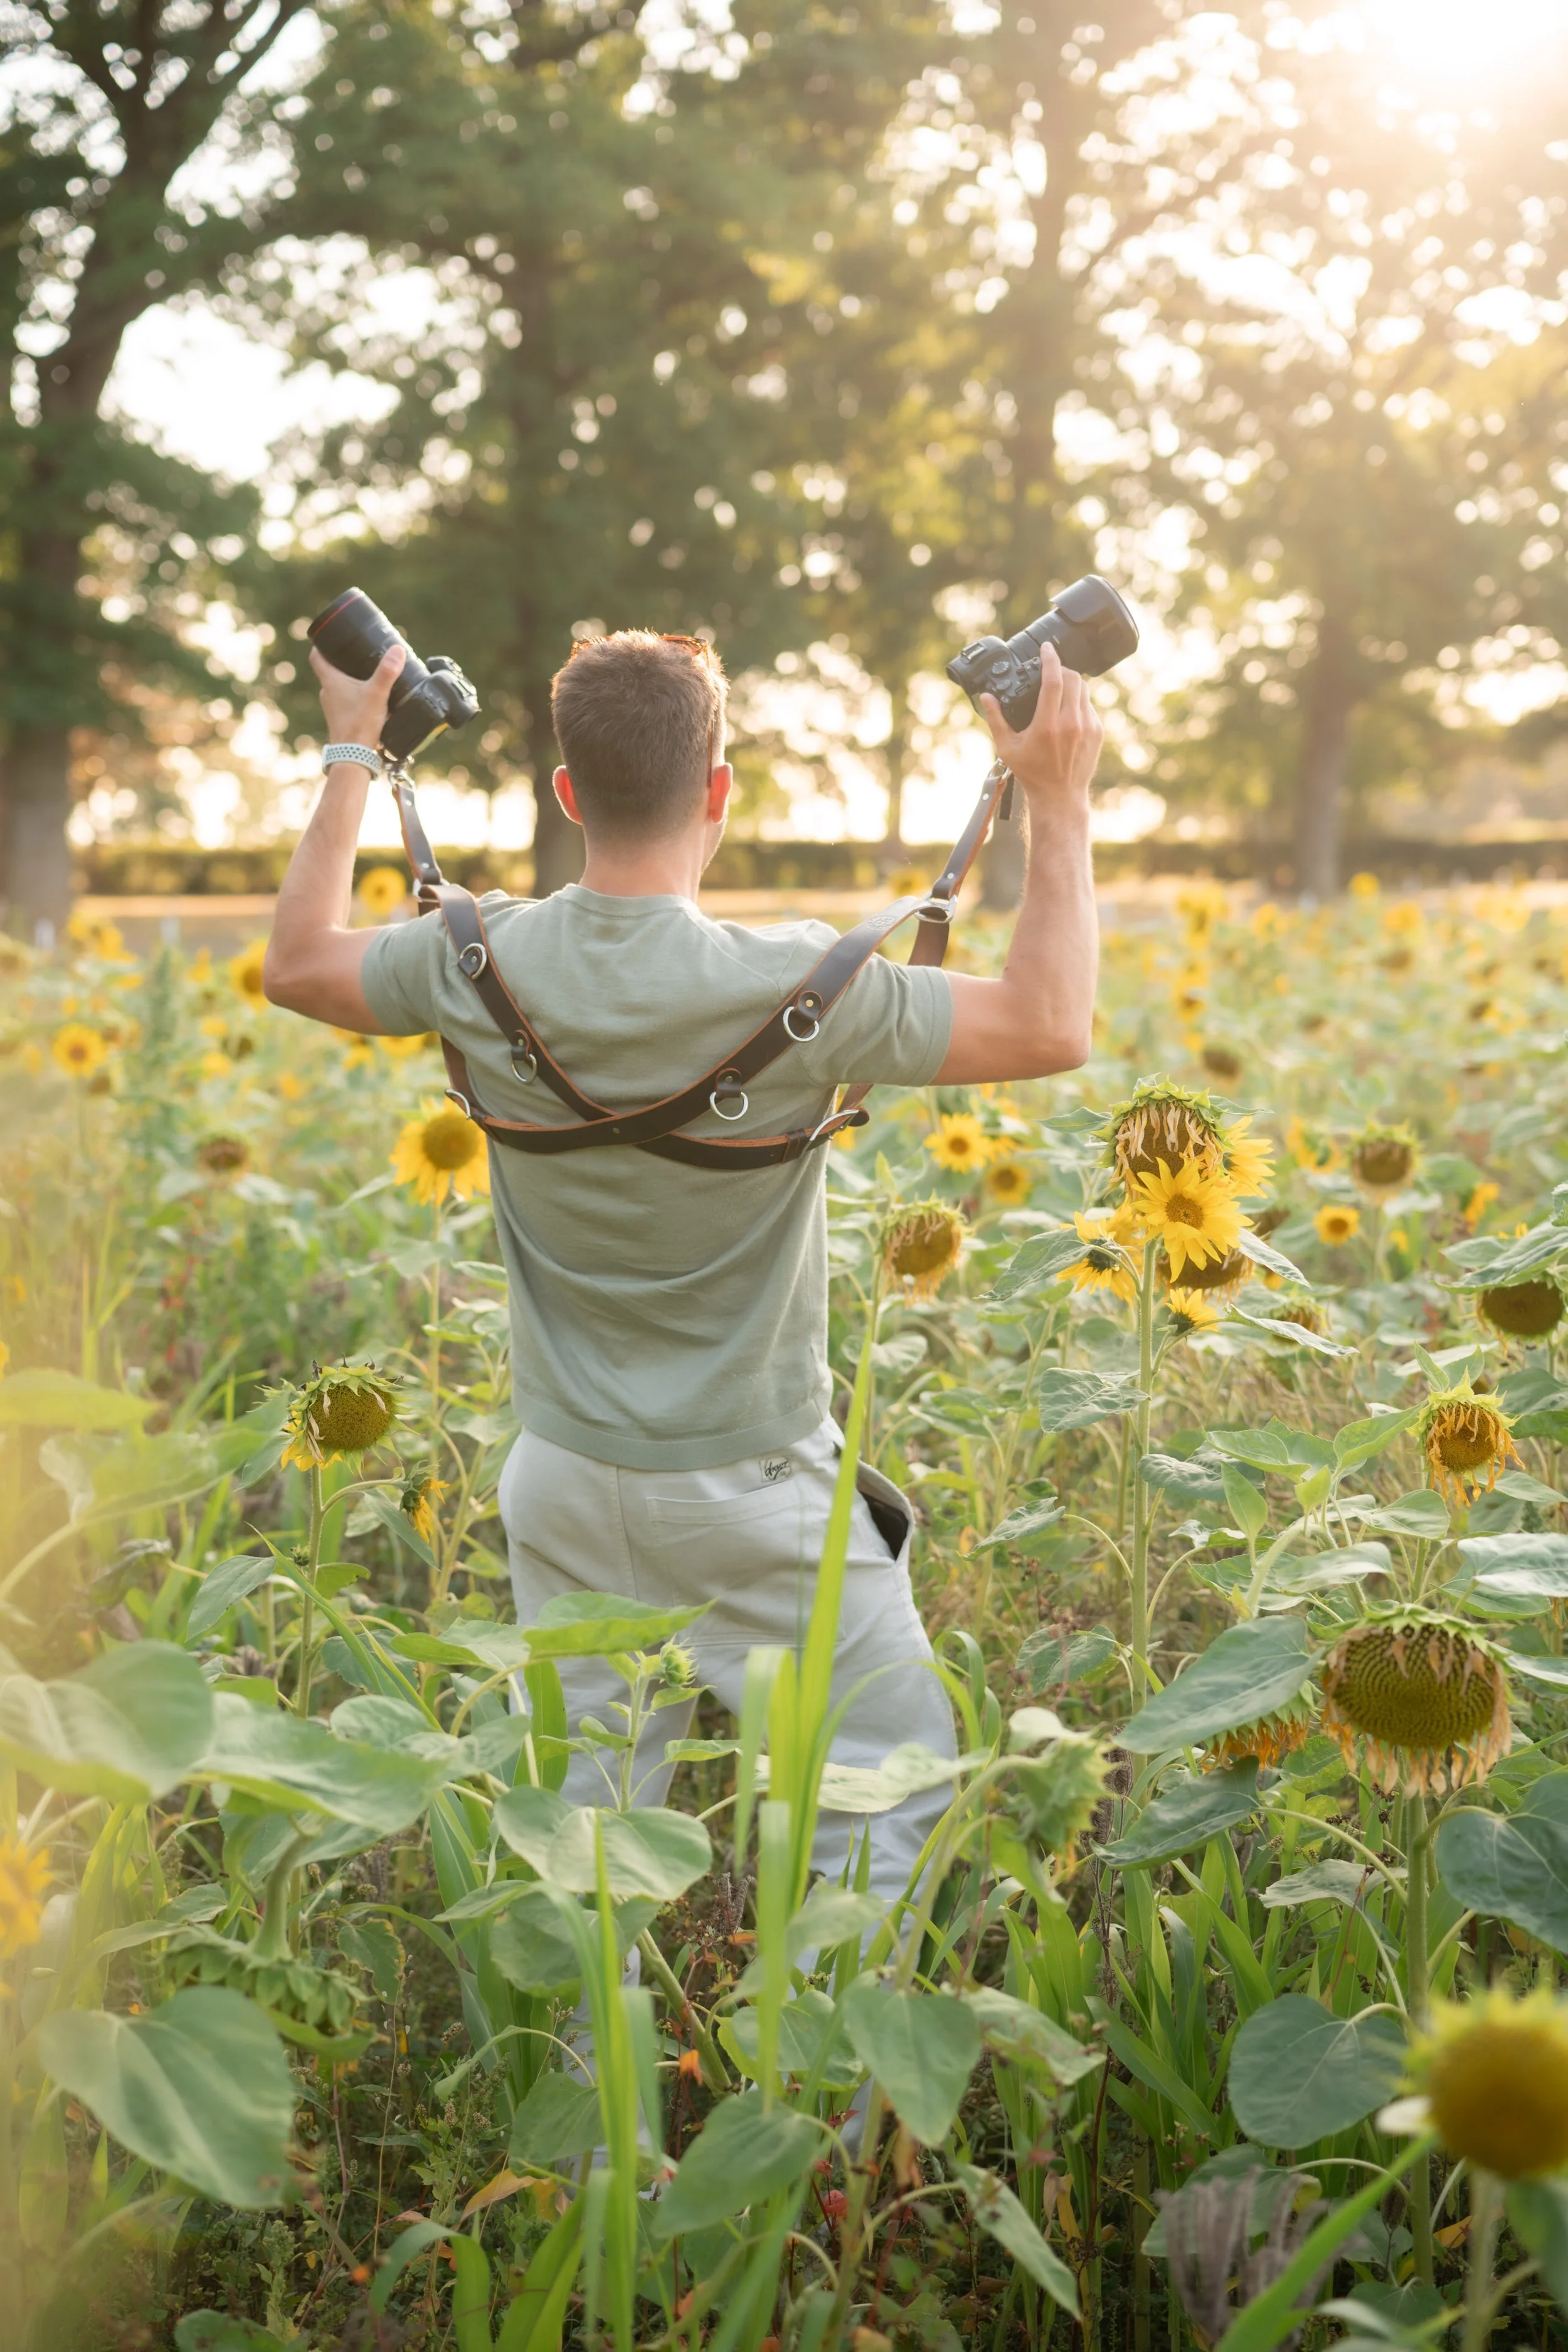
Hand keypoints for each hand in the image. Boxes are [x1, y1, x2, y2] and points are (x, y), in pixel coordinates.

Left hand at [311, 640, 405, 750]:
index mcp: (330, 681)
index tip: (329, 638)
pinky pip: (345, 702)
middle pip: (330, 671)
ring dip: (349, 681)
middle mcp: (327, 693)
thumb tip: (397, 650)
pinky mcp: (340, 720)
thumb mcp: (376, 694)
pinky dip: (354, 698)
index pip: (317, 656)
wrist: (353, 757)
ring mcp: (332, 708)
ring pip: (338, 688)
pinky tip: (369, 700)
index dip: (321, 645)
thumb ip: (387, 672)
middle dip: (342, 662)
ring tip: (366, 677)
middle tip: (357, 654)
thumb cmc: (359, 724)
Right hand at [978, 643, 1102, 814]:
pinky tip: (1066, 708)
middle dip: (1060, 668)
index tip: (1046, 648)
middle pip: (1072, 678)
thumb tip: (986, 697)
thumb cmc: (1031, 773)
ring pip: (1083, 688)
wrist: (1061, 796)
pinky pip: (1088, 705)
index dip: (1050, 659)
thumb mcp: (1007, 748)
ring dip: (1071, 681)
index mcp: (1047, 725)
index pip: (1054, 680)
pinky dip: (1077, 700)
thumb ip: (996, 720)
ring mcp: (1087, 727)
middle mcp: (1071, 724)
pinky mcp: (1097, 731)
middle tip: (1049, 669)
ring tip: (1058, 686)